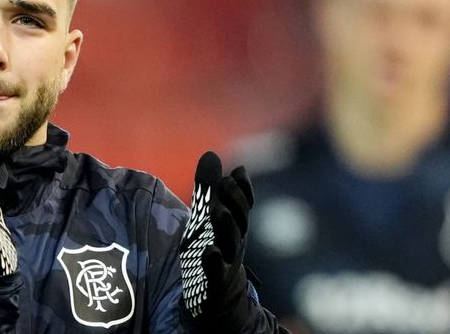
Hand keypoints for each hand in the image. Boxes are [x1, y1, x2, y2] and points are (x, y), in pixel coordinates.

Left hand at [180, 151, 254, 329]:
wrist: (219, 296)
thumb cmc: (214, 248)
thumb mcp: (207, 216)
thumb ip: (208, 187)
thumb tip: (211, 153)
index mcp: (235, 224)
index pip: (243, 204)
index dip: (242, 189)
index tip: (237, 172)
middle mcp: (235, 240)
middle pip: (240, 219)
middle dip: (235, 200)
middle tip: (226, 182)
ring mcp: (228, 261)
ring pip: (231, 242)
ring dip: (226, 226)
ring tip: (218, 211)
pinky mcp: (214, 281)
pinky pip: (216, 271)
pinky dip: (215, 261)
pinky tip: (210, 251)